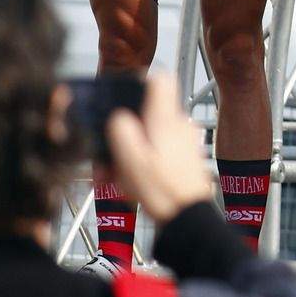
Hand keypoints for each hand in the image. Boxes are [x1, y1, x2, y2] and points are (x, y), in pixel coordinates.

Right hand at [104, 73, 213, 225]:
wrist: (188, 216)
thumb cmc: (162, 190)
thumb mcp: (131, 159)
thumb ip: (122, 131)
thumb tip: (119, 115)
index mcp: (166, 119)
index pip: (161, 80)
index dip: (140, 80)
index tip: (122, 93)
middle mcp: (179, 125)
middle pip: (147, 114)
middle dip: (123, 133)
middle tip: (108, 158)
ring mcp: (184, 140)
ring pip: (150, 135)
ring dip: (129, 152)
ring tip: (115, 177)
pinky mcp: (184, 156)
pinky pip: (158, 150)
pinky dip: (142, 161)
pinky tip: (130, 183)